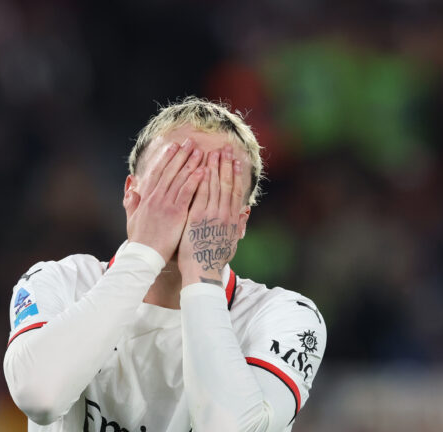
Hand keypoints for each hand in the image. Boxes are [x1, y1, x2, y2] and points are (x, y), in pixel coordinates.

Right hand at [125, 139, 204, 260]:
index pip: (157, 173)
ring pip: (179, 178)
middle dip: (180, 155)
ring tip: (200, 150)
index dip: (165, 158)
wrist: (144, 257)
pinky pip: (187, 193)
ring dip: (190, 163)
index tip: (173, 146)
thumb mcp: (132, 219)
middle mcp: (156, 198)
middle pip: (170, 171)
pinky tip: (203, 170)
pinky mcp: (176, 214)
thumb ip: (131, 202)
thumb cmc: (140, 242)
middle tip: (190, 141)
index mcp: (146, 198)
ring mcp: (166, 205)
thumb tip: (131, 187)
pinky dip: (195, 180)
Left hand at [177, 146, 246, 285]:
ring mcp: (210, 214)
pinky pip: (199, 194)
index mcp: (232, 219)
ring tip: (212, 151)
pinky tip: (199, 168)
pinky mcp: (196, 217)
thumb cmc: (214, 260)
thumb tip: (246, 211)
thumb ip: (238, 225)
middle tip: (225, 147)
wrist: (203, 272)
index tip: (235, 160)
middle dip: (225, 164)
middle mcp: (223, 214)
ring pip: (213, 185)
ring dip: (213, 167)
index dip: (235, 174)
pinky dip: (200, 180)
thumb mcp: (231, 242)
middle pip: (226, 183)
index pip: (235, 191)